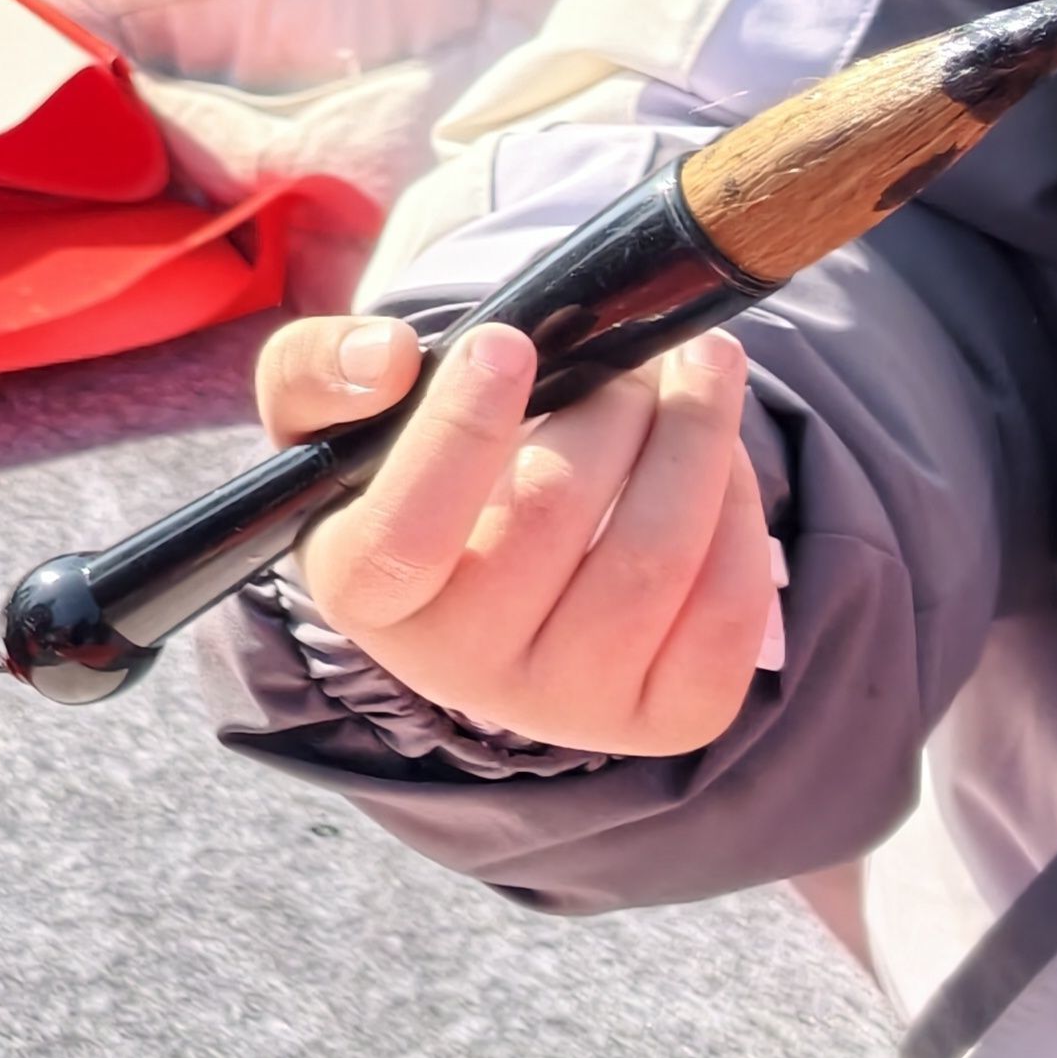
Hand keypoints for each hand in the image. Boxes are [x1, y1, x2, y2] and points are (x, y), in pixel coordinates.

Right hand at [257, 310, 783, 755]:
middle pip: (552, 514)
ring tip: (697, 371)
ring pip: (657, 555)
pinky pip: (731, 601)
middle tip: (626, 354)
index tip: (508, 340)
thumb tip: (391, 357)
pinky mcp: (672, 716)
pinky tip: (717, 456)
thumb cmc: (404, 483)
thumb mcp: (330, 422)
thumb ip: (318, 369)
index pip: (408, 530)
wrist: (486, 589)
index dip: (460, 431)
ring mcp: (572, 704)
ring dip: (694, 435)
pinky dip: (738, 504)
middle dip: (609, 406)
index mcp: (364, 595)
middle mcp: (461, 669)